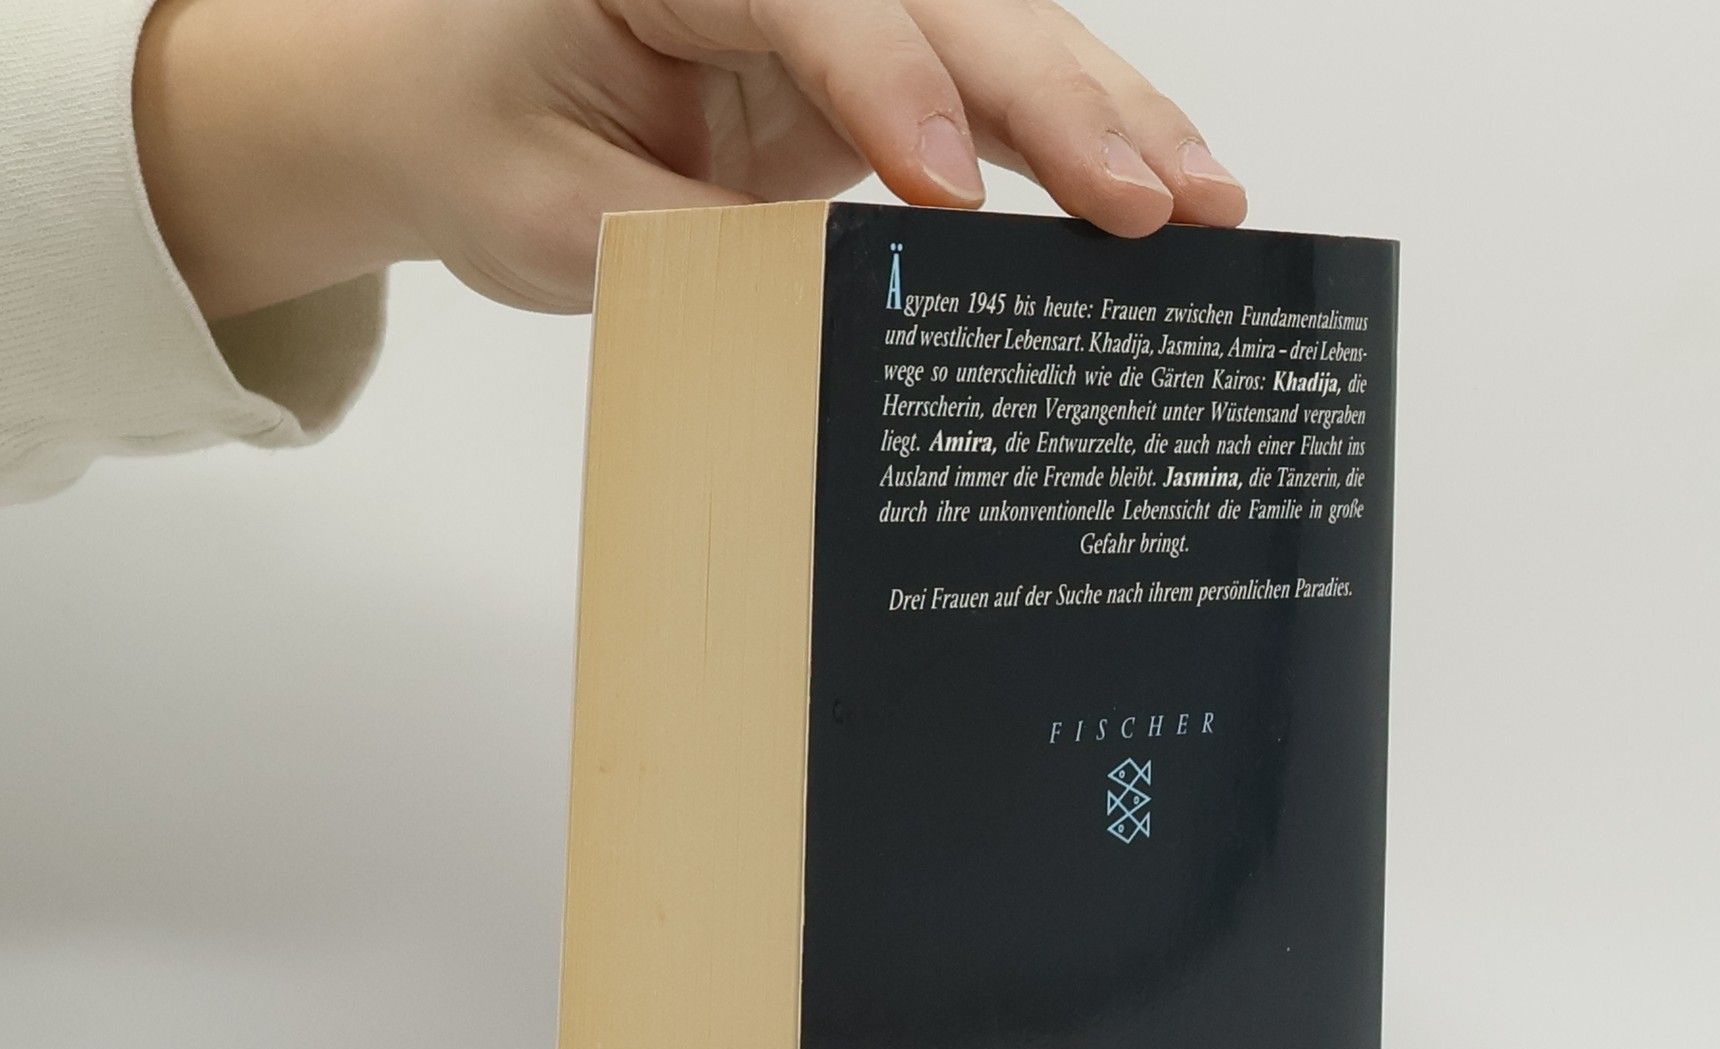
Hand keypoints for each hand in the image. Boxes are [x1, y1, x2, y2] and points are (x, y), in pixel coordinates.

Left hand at [135, 0, 1247, 321]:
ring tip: (1209, 200)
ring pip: (995, 35)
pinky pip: (989, 95)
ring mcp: (838, 16)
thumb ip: (690, 241)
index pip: (807, 1)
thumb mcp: (553, 213)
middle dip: (1054, 101)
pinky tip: (1155, 191)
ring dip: (1103, 118)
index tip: (946, 182)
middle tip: (1153, 201)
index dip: (886, 84)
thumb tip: (845, 293)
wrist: (454, 110)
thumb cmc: (482, 143)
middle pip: (944, 4)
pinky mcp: (874, 74)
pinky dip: (1071, 145)